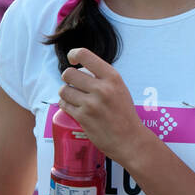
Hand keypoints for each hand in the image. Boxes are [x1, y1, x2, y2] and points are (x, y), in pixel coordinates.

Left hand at [58, 47, 148, 162]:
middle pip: (68, 73)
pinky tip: (75, 108)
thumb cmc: (124, 114)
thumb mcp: (120, 89)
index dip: (73, 55)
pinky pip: (63, 104)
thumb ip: (102, 78)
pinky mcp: (83, 117)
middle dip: (68, 79)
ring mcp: (91, 104)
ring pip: (63, 89)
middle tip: (75, 86)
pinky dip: (66, 105)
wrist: (130, 140)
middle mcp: (102, 88)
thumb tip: (80, 69)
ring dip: (66, 94)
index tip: (72, 60)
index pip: (84, 55)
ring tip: (76, 99)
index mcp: (113, 78)